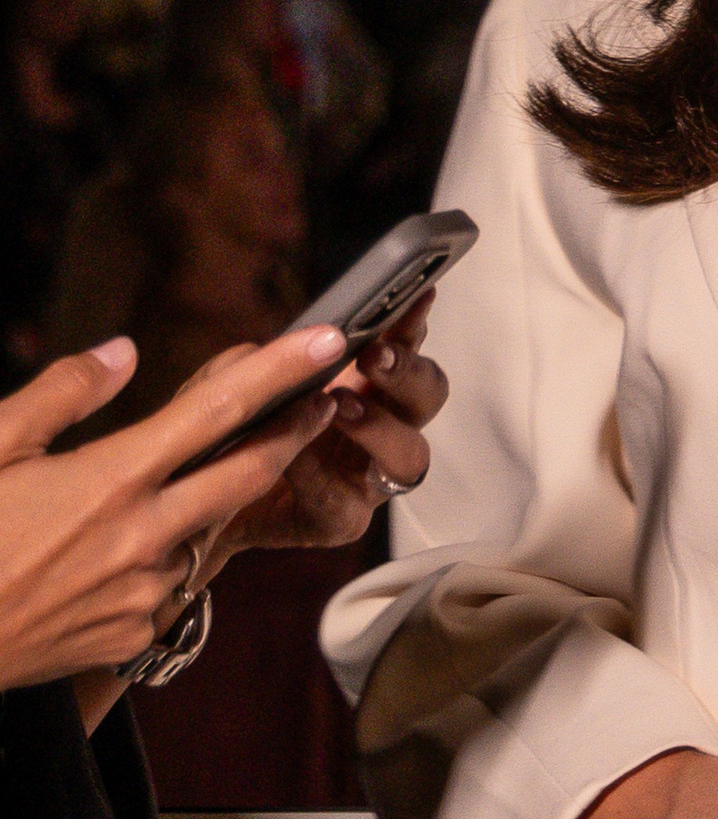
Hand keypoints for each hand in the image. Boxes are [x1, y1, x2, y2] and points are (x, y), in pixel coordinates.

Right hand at [0, 329, 346, 692]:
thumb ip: (62, 394)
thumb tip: (121, 353)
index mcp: (111, 480)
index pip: (218, 411)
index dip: (280, 372)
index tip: (327, 344)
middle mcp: (142, 537)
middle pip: (248, 474)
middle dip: (293, 433)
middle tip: (320, 401)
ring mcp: (142, 593)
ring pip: (200, 531)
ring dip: (201, 503)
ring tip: (146, 490)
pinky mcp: (130, 635)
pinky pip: (164, 584)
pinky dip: (154, 558)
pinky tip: (104, 554)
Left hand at [195, 290, 447, 570]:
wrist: (187, 505)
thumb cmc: (223, 433)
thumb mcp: (231, 383)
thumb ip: (269, 360)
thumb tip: (311, 337)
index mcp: (362, 383)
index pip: (405, 345)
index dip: (414, 322)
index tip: (412, 298)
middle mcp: (378, 426)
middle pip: (429, 396)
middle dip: (408, 373)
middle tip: (374, 356)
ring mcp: (366, 476)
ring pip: (411, 455)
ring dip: (379, 427)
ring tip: (340, 406)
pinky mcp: (341, 520)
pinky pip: (349, 503)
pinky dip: (321, 477)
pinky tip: (293, 460)